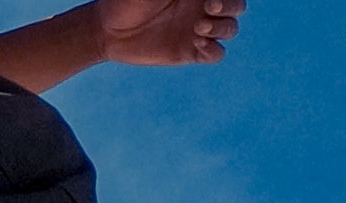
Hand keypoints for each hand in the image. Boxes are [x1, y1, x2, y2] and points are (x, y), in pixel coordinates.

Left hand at [92, 0, 242, 65]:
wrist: (107, 31)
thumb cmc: (127, 0)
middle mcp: (202, 8)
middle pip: (237, 7)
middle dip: (231, 5)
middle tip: (209, 6)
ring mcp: (198, 31)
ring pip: (230, 29)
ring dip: (222, 27)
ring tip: (198, 28)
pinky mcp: (190, 53)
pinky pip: (216, 54)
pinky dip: (215, 50)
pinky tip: (198, 44)